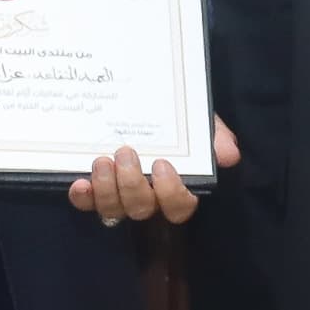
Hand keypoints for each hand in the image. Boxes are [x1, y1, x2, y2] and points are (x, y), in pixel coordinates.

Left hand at [68, 117, 236, 227]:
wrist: (143, 98)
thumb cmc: (175, 118)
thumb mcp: (199, 121)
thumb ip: (215, 136)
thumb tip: (229, 154)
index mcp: (175, 186)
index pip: (179, 207)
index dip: (170, 193)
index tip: (162, 165)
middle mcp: (146, 197)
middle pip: (142, 209)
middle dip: (132, 185)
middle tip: (125, 152)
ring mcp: (118, 195)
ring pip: (113, 210)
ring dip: (107, 189)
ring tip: (102, 160)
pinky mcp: (93, 189)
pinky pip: (86, 204)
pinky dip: (83, 197)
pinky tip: (80, 182)